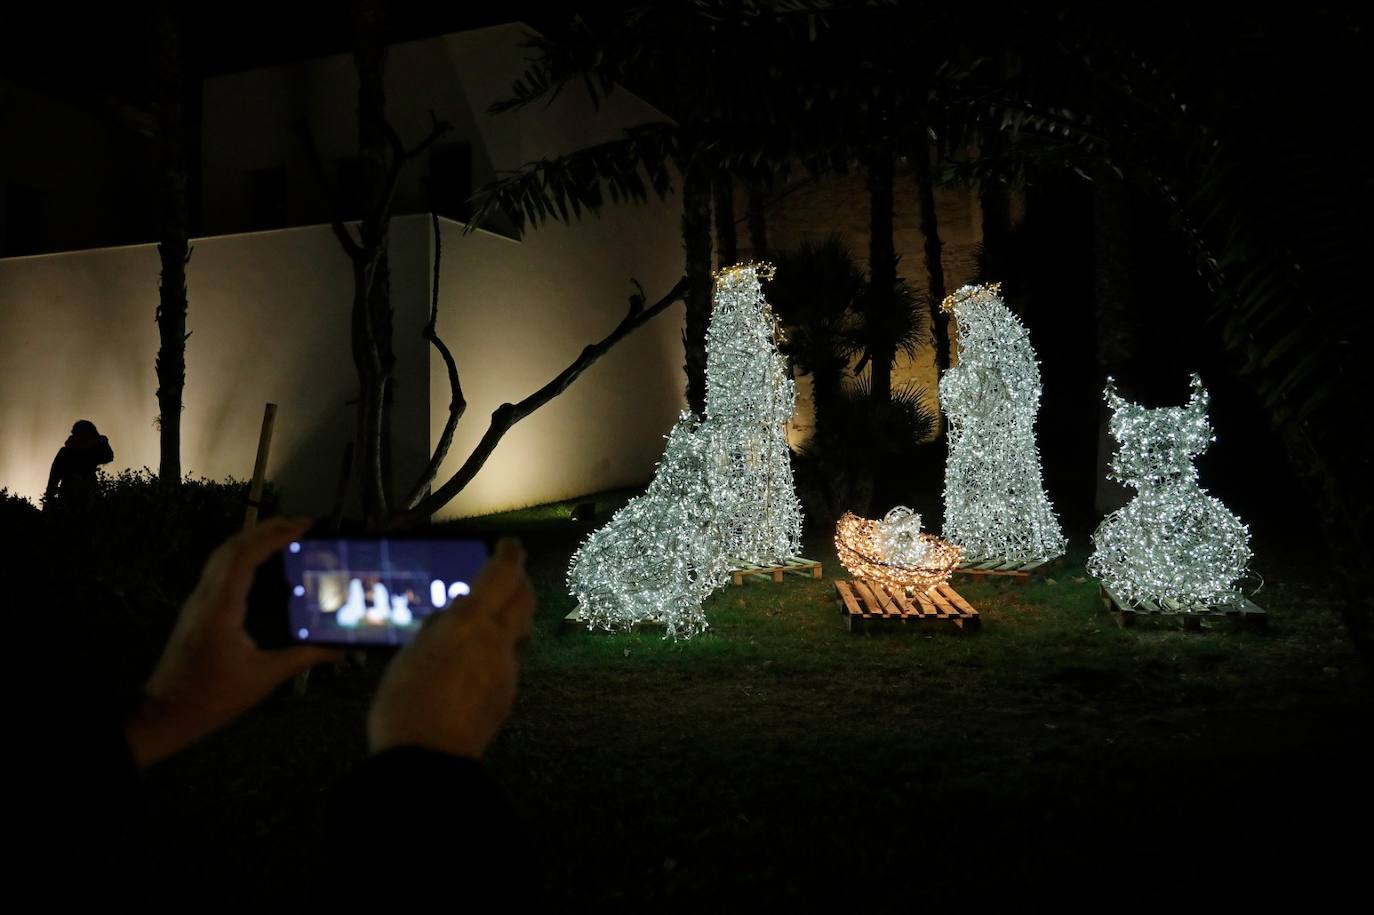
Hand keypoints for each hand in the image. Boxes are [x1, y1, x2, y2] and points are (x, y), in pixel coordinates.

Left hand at [124, 517, 341, 767]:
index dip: (275, 535)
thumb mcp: (264, 677)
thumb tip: (340, 649)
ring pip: (222, 555)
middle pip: (232, 546)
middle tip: (301, 524)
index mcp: (221, 607)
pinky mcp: (196, 609)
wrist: (165, 714)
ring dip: (252, 538)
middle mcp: (206, 596)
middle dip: (266, 528)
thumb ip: (304, 657)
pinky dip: (242, 554)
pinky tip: (261, 561)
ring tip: (285, 534)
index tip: (304, 525)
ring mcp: (197, 601)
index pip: (246, 556)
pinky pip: (219, 569)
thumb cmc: (213, 697)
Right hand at [367, 538, 534, 758]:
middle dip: (519, 581)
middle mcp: (496, 641)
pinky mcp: (507, 694)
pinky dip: (496, 651)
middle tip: (508, 574)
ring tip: (483, 620)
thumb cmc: (404, 704)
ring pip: (517, 632)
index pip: (502, 575)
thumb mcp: (407, 655)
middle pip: (524, 599)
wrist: (428, 760)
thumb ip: (436, 628)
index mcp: (469, 623)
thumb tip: (454, 610)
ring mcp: (507, 669)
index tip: (510, 545)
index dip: (510, 555)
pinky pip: (507, 661)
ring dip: (507, 618)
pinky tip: (473, 663)